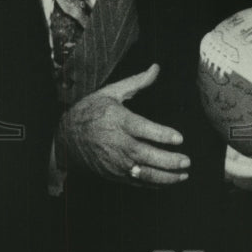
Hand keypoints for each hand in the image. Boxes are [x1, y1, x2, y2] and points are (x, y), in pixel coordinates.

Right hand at [55, 64, 190, 186]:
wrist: (64, 137)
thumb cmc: (89, 111)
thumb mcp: (110, 93)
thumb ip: (136, 82)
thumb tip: (156, 67)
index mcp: (118, 120)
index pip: (144, 129)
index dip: (162, 135)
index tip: (180, 139)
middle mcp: (117, 143)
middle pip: (146, 155)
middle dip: (168, 160)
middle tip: (187, 161)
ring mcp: (114, 162)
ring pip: (143, 173)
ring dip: (165, 177)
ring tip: (183, 175)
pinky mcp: (113, 173)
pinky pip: (136, 182)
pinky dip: (152, 183)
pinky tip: (167, 180)